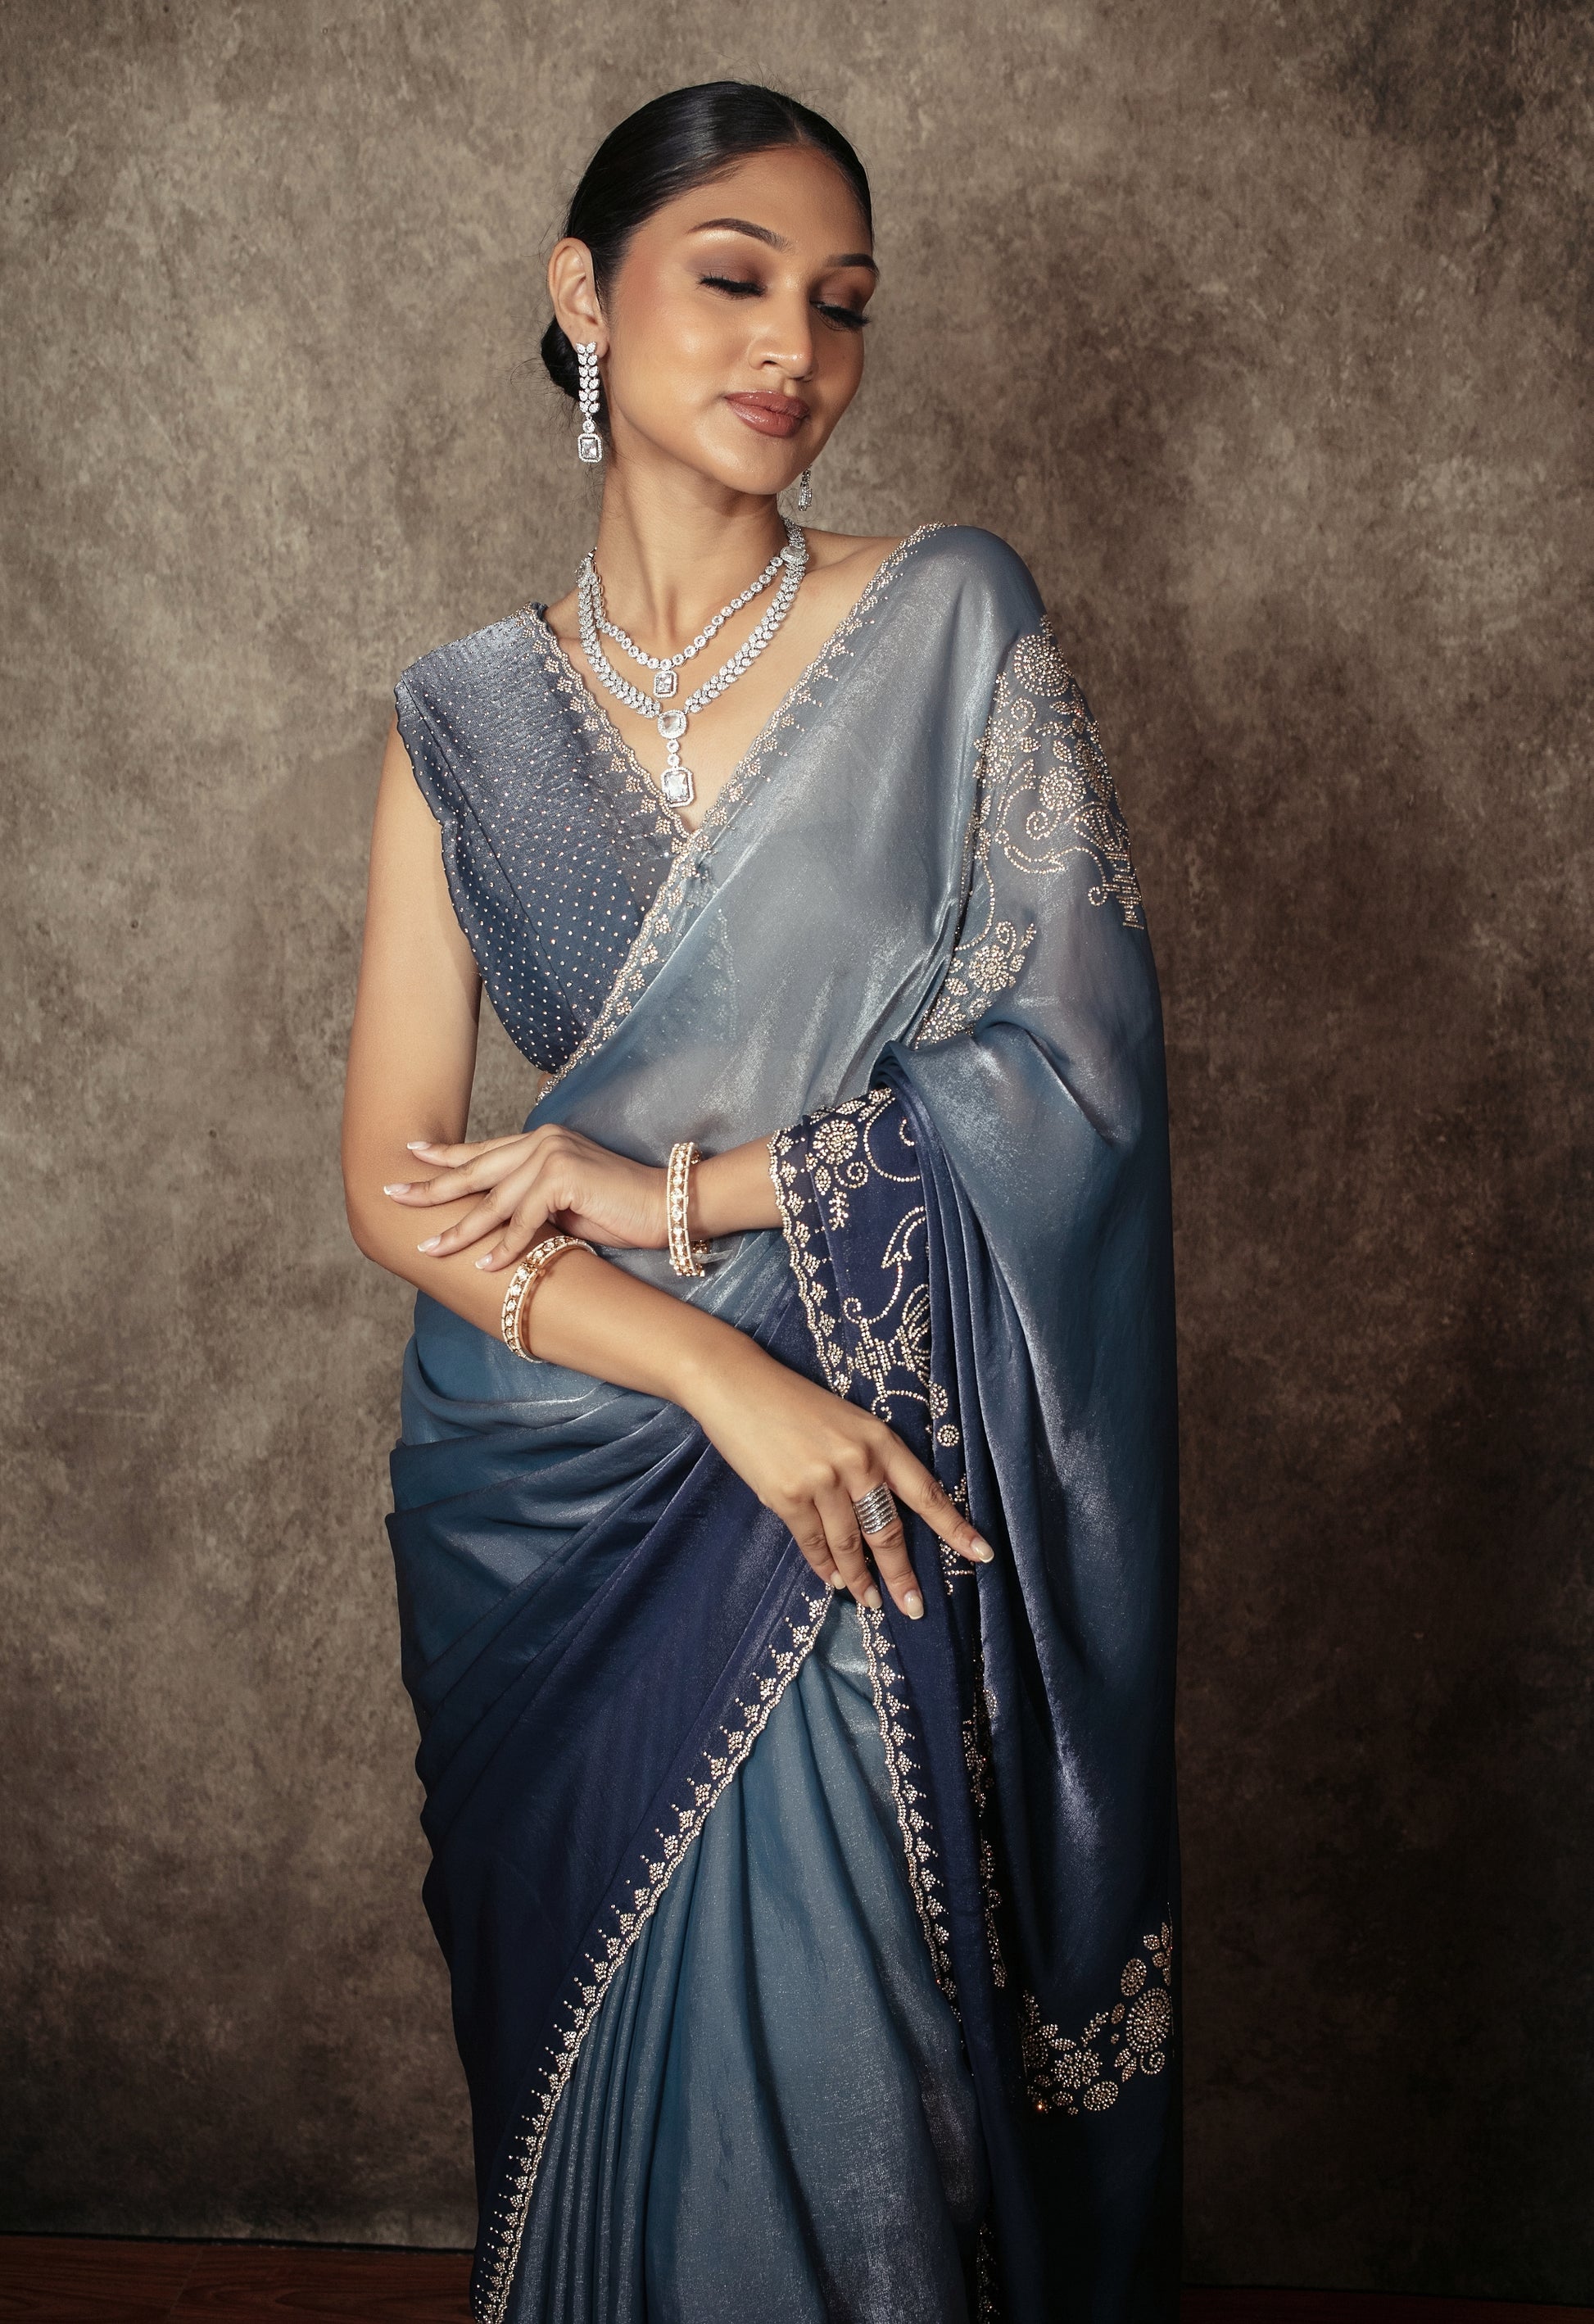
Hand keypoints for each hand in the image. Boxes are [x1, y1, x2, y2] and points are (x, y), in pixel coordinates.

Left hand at [383, 1125, 665, 1267]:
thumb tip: (497, 1219)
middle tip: (392, 1195)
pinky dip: (504, 1247)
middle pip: (475, 1170)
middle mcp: (542, 1140)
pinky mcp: (564, 1178)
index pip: (484, 1150)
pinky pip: (522, 1220)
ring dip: (460, 1231)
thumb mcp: (566, 1199)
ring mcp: (552, 1155)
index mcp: (541, 1140)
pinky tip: (485, 1266)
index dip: (445, 1155)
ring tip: (429, 1250)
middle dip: (432, 1188)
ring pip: (493, 1201)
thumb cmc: (620, 1207)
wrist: (668, 1204)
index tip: (410, 1155)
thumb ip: (532, 1198)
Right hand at [685, 1342, 993, 1618]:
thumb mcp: (846, 1422)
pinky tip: (833, 1581)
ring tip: (870, 1602)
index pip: (927, 1493)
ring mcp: (821, 1482)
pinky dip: (825, 1567)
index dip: (954, 1527)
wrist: (737, 1384)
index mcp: (879, 1440)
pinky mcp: (788, 1496)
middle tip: (915, 1608)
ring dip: (861, 1580)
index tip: (981, 1555)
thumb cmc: (794, 1401)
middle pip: (889, 1531)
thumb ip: (868, 1462)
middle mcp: (857, 1462)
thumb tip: (880, 1516)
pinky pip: (814, 1543)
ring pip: (850, 1545)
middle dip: (902, 1575)